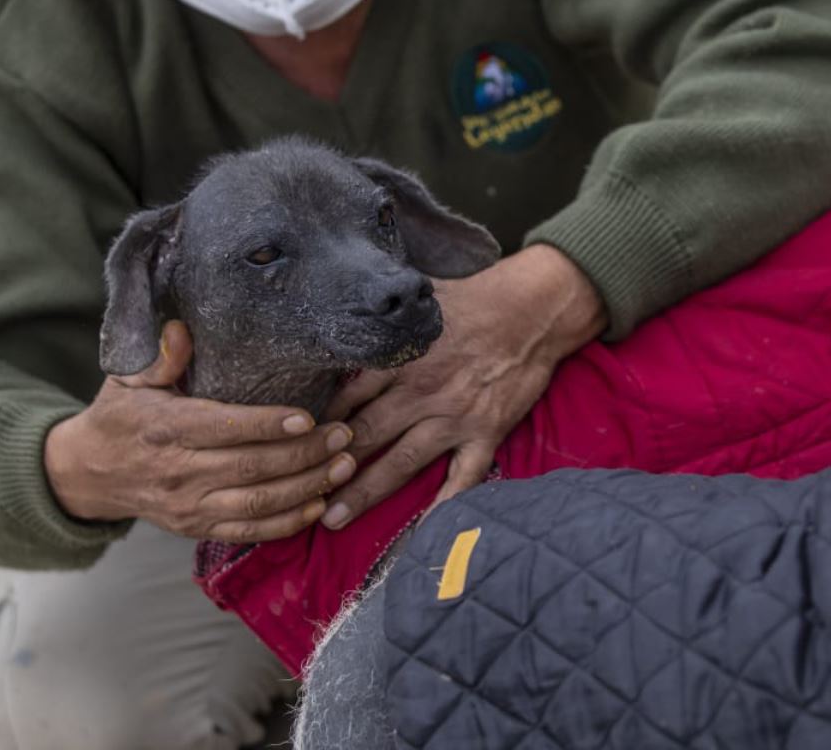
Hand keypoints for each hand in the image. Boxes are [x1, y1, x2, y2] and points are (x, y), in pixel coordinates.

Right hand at [43, 320, 355, 541]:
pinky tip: (319, 505)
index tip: (307, 416)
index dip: (267, 425)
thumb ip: (159, 357)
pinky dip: (286, 523)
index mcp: (165, 430)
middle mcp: (178, 473)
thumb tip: (181, 329)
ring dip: (306, 487)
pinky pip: (248, 532)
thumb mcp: (128, 379)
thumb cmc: (120, 416)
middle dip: (304, 453)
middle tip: (344, 435)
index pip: (223, 428)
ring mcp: (188, 507)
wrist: (88, 473)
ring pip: (257, 503)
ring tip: (344, 466)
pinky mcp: (196, 529)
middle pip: (251, 467)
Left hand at [318, 245, 605, 528]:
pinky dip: (443, 506)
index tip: (296, 444)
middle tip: (300, 492)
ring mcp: (456, 417)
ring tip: (334, 520)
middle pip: (365, 435)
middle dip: (329, 467)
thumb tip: (345, 308)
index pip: (348, 397)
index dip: (319, 423)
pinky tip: (421, 533)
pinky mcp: (486, 433)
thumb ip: (385, 314)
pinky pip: (462, 478)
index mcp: (401, 358)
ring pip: (401, 462)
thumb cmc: (477, 299)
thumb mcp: (423, 298)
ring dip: (365, 493)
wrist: (535, 310)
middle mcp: (422, 391)